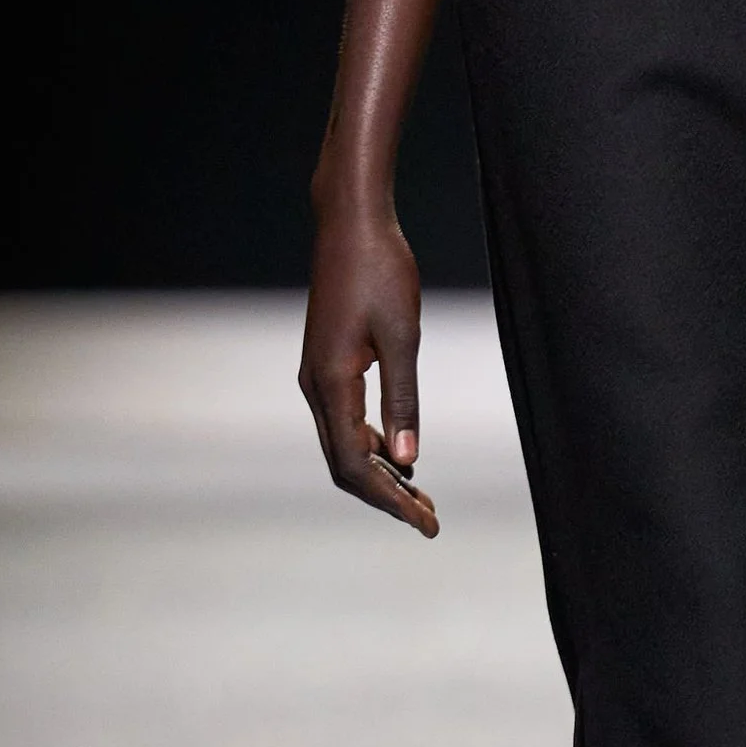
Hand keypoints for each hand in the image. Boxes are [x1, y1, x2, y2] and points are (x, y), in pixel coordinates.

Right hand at [299, 199, 438, 535]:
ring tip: (421, 497)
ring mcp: (317, 376)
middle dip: (386, 496)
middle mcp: (315, 387)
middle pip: (344, 464)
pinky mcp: (327, 365)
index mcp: (331, 383)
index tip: (427, 522)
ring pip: (342, 445)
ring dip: (380, 474)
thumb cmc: (380, 271)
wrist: (351, 223)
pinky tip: (400, 455)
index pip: (355, 464)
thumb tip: (408, 461)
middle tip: (430, 520)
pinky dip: (371, 447)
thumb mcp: (402, 337)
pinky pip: (344, 422)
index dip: (390, 500)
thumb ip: (404, 401)